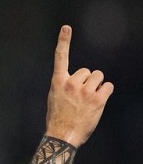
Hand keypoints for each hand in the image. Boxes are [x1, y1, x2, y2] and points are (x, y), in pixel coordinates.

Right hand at [45, 25, 112, 146]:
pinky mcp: (97, 99)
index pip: (60, 58)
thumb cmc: (58, 120)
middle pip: (88, 71)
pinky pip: (108, 86)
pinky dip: (105, 93)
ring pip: (99, 77)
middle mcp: (71, 83)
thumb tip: (82, 81)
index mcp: (58, 83)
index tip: (66, 27)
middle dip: (88, 81)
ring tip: (89, 101)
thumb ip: (65, 86)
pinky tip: (97, 103)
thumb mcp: (54, 99)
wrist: (62, 136)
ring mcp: (84, 91)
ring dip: (97, 87)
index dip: (63, 42)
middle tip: (81, 98)